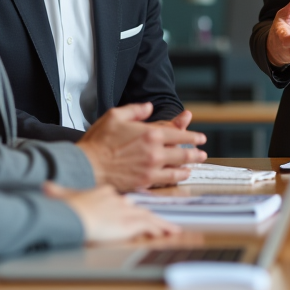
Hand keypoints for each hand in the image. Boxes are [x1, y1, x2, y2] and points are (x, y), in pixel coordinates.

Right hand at [44, 182, 178, 244]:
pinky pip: (150, 226)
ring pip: (148, 216)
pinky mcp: (130, 223)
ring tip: (171, 229)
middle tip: (158, 219)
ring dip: (160, 223)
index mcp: (104, 192)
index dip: (126, 205)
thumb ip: (57, 191)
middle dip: (147, 213)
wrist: (73, 215)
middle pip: (136, 207)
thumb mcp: (62, 194)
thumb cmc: (67, 206)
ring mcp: (125, 212)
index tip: (130, 207)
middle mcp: (117, 200)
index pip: (119, 198)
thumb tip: (46, 186)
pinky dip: (161, 229)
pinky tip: (169, 232)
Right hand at [77, 102, 207, 191]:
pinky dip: (176, 178)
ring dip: (189, 166)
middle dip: (195, 153)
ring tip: (194, 166)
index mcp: (151, 134)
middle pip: (183, 153)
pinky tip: (179, 176)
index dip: (192, 136)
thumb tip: (149, 107)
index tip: (200, 138)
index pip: (179, 135)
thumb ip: (136, 110)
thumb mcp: (116, 116)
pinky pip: (167, 181)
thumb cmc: (99, 141)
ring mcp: (151, 169)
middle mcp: (155, 152)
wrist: (87, 165)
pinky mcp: (145, 182)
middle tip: (202, 153)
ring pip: (178, 169)